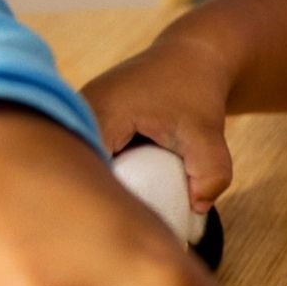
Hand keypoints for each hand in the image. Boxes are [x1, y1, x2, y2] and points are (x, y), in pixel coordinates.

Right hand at [83, 30, 234, 212]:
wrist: (193, 57)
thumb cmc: (197, 91)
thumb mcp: (209, 133)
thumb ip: (210, 172)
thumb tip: (197, 208)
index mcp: (101, 111)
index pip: (87, 168)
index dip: (103, 199)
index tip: (128, 223)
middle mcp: (81, 111)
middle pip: (76, 168)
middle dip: (99, 198)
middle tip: (128, 228)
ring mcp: (81, 116)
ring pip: (81, 163)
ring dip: (101, 187)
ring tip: (124, 214)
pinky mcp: (89, 122)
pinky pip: (91, 155)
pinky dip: (107, 175)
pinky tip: (128, 195)